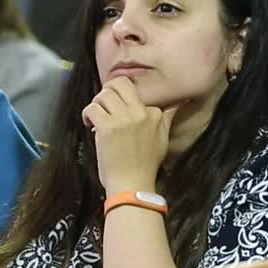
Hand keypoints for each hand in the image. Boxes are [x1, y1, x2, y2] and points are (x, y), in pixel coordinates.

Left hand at [81, 77, 178, 193]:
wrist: (132, 184)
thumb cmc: (146, 165)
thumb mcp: (163, 138)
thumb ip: (167, 117)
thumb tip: (180, 102)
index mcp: (153, 113)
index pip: (137, 91)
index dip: (124, 98)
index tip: (119, 110)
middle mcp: (139, 113)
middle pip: (120, 83)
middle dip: (109, 89)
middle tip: (105, 102)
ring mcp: (122, 119)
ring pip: (104, 94)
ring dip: (97, 103)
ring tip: (97, 114)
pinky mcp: (106, 127)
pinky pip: (92, 108)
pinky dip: (87, 114)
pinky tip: (89, 123)